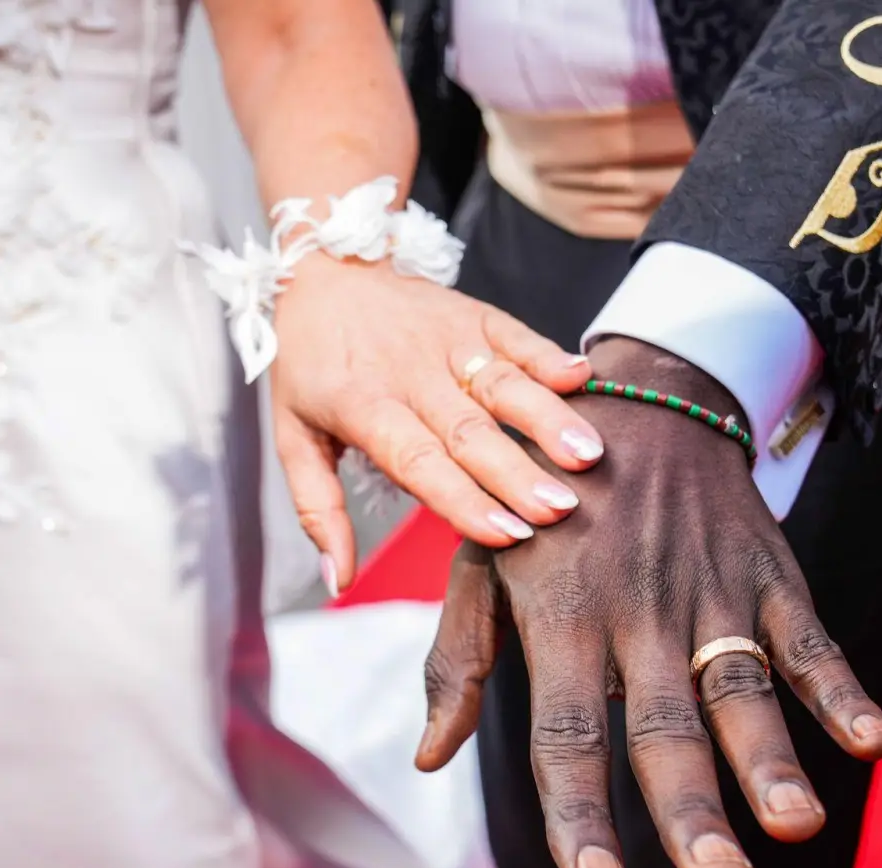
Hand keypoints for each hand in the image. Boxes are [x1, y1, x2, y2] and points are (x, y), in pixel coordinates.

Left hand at [271, 253, 605, 589]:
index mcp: (363, 406)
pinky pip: (515, 334)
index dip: (462, 498)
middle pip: (469, 429)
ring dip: (548, 418)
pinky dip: (548, 353)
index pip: (418, 460)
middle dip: (517, 472)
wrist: (319, 270)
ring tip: (588, 455)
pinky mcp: (473, 314)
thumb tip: (339, 582)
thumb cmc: (310, 367)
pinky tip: (583, 376)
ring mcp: (446, 340)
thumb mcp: (293, 437)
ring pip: (501, 382)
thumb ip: (318, 510)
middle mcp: (410, 373)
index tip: (506, 534)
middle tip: (561, 510)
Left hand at [415, 338, 881, 867]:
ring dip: (769, 758)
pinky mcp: (766, 575)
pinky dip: (843, 687)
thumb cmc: (540, 503)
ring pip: (740, 686)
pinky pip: (808, 637)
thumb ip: (460, 661)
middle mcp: (636, 615)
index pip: (569, 733)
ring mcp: (707, 594)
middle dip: (689, 805)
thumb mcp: (480, 565)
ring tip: (791, 824)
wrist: (632, 402)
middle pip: (663, 726)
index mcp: (561, 621)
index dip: (582, 811)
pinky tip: (872, 742)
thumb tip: (429, 756)